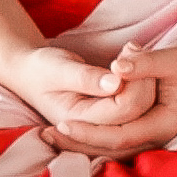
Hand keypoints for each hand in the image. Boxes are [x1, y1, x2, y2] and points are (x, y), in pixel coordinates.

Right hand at [0, 43, 131, 137]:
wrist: (31, 73)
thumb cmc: (42, 68)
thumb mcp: (58, 68)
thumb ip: (86, 77)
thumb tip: (117, 83)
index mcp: (77, 120)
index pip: (122, 109)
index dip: (134, 82)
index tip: (128, 52)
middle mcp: (93, 128)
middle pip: (137, 112)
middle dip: (143, 80)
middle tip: (134, 49)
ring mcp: (104, 125)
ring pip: (142, 110)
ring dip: (145, 81)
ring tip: (133, 52)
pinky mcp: (111, 116)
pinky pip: (137, 106)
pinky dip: (141, 83)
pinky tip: (134, 63)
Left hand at [47, 33, 176, 157]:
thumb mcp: (173, 57)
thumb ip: (144, 64)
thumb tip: (115, 68)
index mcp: (166, 123)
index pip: (119, 136)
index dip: (90, 133)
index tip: (62, 124)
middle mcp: (159, 133)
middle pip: (111, 149)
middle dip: (77, 145)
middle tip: (45, 135)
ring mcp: (154, 131)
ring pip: (112, 146)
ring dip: (82, 142)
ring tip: (51, 137)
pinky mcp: (149, 124)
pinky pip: (117, 136)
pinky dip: (93, 135)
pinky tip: (72, 132)